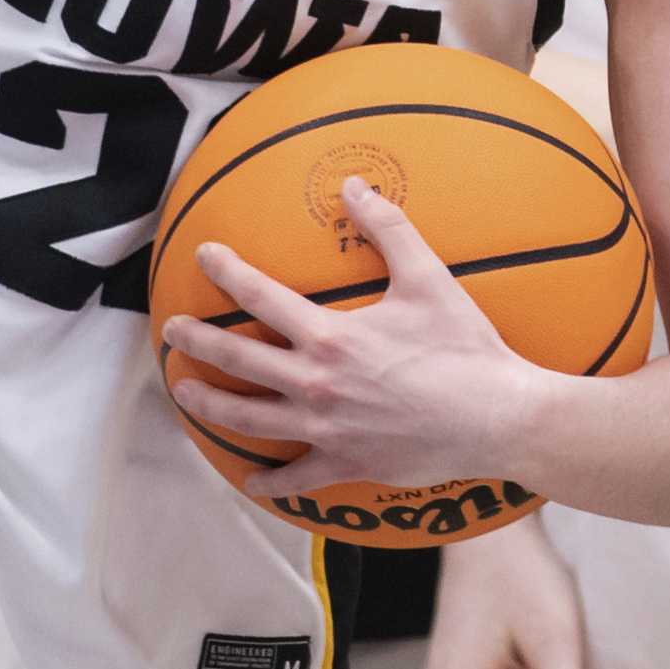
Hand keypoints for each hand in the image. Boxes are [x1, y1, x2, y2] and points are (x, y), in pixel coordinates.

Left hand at [156, 177, 542, 505]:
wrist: (497, 418)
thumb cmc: (465, 349)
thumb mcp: (428, 278)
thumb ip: (389, 229)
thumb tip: (355, 187)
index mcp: (331, 336)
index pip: (260, 297)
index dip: (226, 272)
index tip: (204, 255)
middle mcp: (316, 383)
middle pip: (237, 360)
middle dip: (196, 343)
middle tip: (172, 332)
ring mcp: (326, 429)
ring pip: (248, 419)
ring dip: (210, 406)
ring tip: (185, 395)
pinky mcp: (345, 464)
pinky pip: (296, 479)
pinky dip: (269, 481)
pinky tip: (252, 480)